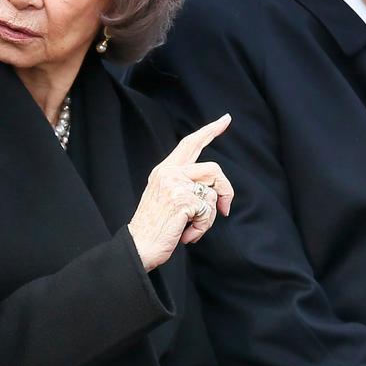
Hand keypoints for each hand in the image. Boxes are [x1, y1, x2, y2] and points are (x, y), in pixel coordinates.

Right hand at [128, 114, 234, 271]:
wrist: (139, 246)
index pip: (190, 143)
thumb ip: (184, 184)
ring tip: (190, 227)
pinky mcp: (182, 200)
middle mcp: (169, 173)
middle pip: (213, 169)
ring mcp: (175, 185)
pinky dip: (202, 228)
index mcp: (164, 170)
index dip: (210, 130)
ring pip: (212, 193)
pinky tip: (187, 234)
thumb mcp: (166, 197)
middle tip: (225, 209)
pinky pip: (208, 211)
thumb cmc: (155, 227)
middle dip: (226, 190)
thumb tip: (214, 188)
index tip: (226, 119)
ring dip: (208, 217)